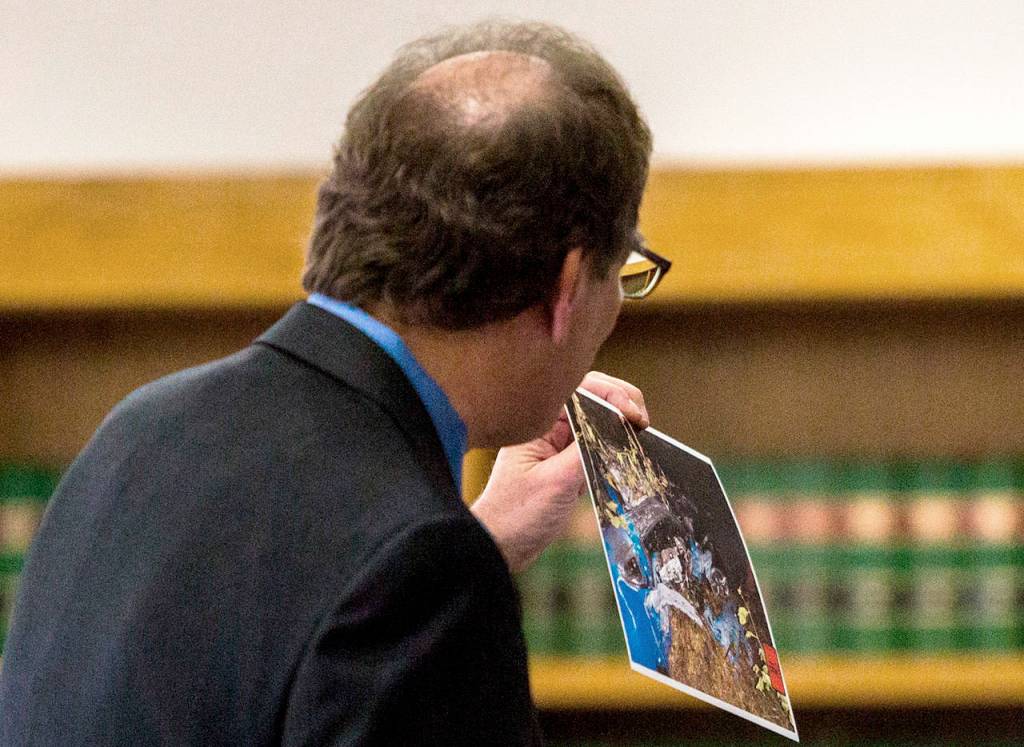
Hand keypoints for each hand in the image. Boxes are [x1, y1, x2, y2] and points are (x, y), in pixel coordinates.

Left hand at [470, 372, 648, 572]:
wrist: (501, 546)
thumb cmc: (517, 514)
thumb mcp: (556, 481)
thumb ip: (586, 451)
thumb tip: (618, 425)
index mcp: (539, 423)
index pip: (581, 390)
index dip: (612, 394)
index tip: (632, 414)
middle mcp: (549, 428)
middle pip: (593, 400)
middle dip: (622, 403)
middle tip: (643, 423)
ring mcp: (559, 446)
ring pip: (598, 423)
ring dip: (621, 425)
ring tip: (641, 436)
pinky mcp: (567, 465)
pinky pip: (596, 446)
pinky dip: (615, 447)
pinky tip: (629, 454)